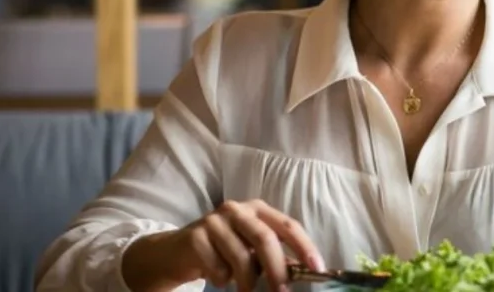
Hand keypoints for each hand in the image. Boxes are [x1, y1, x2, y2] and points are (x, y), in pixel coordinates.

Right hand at [122, 199, 324, 291]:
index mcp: (258, 209)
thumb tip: (304, 271)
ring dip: (246, 281)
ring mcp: (214, 220)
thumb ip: (275, 256)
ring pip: (241, 257)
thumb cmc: (222, 250)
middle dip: (277, 269)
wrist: (176, 252)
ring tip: (244, 290)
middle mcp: (237, 209)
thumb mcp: (251, 250)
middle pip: (265, 238)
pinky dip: (222, 280)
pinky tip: (217, 276)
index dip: (304, 246)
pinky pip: (217, 267)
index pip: (288, 225)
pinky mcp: (195, 236)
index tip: (317, 268)